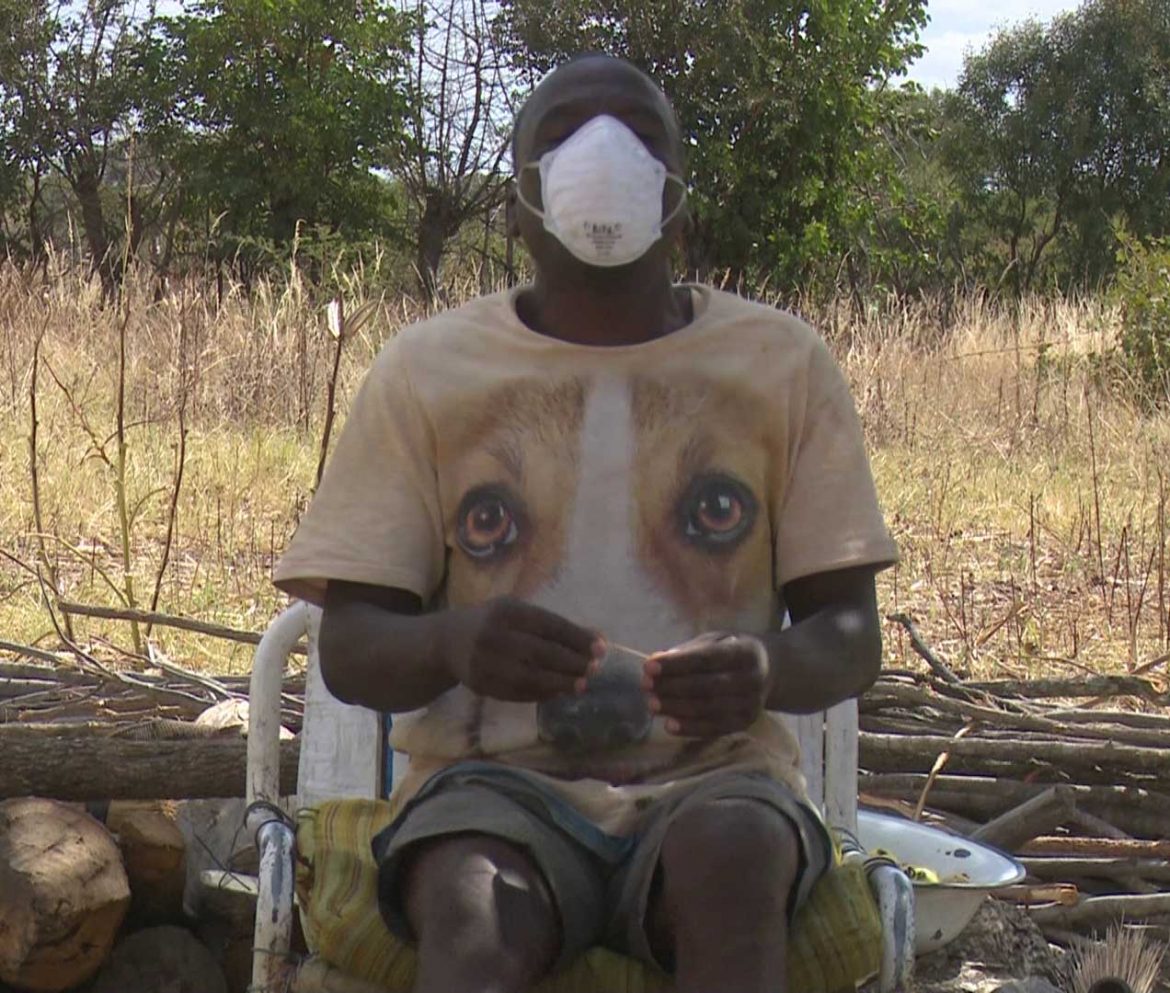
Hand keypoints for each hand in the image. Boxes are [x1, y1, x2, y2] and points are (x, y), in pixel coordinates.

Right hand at [441, 597, 604, 702]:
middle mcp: (494, 634)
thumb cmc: (493, 622)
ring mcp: (485, 662)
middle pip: (541, 652)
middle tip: (594, 669)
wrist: (448, 641)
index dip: (577, 637)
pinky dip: (541, 694)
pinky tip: (558, 693)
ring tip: (581, 684)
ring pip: (529, 676)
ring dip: (560, 682)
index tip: (600, 648)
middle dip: (571, 662)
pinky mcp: (481, 684)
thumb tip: (596, 637)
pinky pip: (516, 692)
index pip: (549, 625)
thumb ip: (553, 625)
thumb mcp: (518, 613)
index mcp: (507, 611)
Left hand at [642, 632, 771, 737]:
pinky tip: (669, 725)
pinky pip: (715, 728)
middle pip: (706, 686)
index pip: (706, 658)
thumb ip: (687, 651)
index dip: (676, 663)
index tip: (649, 665)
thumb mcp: (715, 641)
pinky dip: (691, 728)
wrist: (770, 670)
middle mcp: (752, 679)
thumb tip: (656, 660)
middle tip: (646, 685)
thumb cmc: (732, 651)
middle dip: (672, 686)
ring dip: (677, 708)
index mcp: (745, 651)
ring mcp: (751, 704)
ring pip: (709, 709)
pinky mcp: (746, 723)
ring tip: (652, 704)